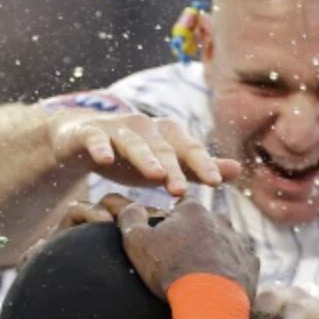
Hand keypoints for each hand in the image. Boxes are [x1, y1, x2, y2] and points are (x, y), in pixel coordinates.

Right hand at [46, 110, 241, 197]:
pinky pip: (95, 138)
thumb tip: (237, 170)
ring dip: (144, 156)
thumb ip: (197, 168)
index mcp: (166, 135)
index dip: (203, 164)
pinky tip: (103, 160)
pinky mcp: (88, 132)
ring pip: (133, 141)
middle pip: (163, 147)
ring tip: (154, 175)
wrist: (81, 139)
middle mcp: (144, 126)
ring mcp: (115, 127)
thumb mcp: (164, 164)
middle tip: (182, 191)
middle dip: (174, 167)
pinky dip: (99, 146)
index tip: (216, 183)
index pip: (189, 150)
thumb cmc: (129, 156)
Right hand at [115, 198, 259, 298]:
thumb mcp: (137, 243)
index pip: (180, 207)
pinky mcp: (252, 264)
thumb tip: (130, 206)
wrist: (209, 303)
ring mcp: (239, 242)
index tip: (164, 242)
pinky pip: (239, 263)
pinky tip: (217, 286)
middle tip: (180, 262)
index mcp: (193, 210)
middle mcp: (220, 220)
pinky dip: (229, 271)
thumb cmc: (170, 270)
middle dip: (194, 237)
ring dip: (213, 254)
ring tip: (199, 277)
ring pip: (223, 243)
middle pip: (204, 224)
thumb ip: (130, 218)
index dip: (171, 223)